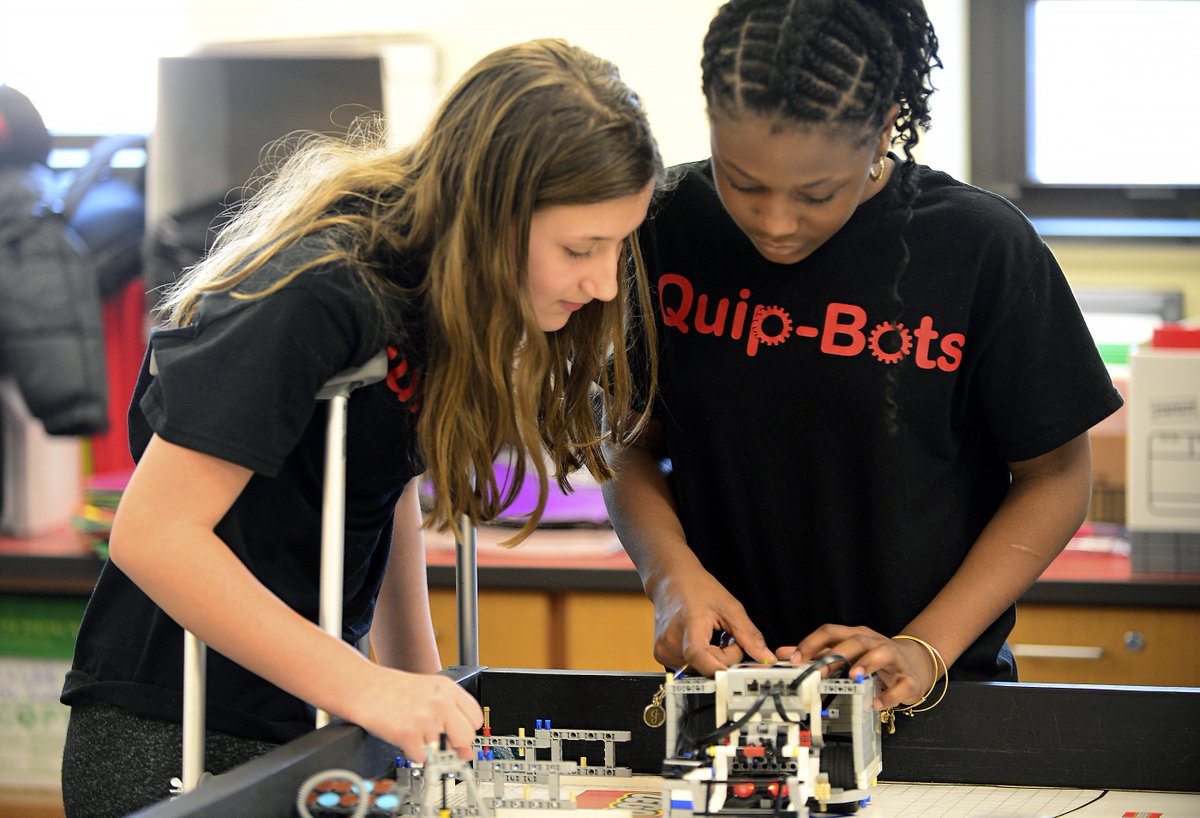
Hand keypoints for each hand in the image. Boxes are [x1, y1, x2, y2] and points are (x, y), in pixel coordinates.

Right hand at [344, 664, 483, 762]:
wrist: (363, 687)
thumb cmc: (393, 689)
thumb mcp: (429, 694)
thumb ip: (451, 716)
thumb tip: (467, 751)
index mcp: (448, 689)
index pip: (476, 718)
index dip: (466, 729)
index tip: (457, 733)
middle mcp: (440, 702)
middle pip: (466, 737)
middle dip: (454, 744)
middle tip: (438, 739)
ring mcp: (425, 718)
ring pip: (444, 750)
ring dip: (430, 749)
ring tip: (416, 734)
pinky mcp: (408, 733)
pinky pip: (423, 758)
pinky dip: (414, 755)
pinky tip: (406, 740)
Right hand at [650, 567, 775, 676]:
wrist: (671, 580)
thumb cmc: (699, 589)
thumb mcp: (730, 608)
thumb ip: (749, 636)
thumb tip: (767, 658)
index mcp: (687, 627)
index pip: (701, 658)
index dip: (723, 666)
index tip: (740, 661)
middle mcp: (670, 643)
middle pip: (706, 667)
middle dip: (724, 658)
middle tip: (727, 637)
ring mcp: (664, 651)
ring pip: (700, 670)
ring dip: (713, 658)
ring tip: (713, 636)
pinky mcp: (662, 655)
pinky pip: (690, 666)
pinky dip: (702, 658)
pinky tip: (703, 641)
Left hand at [785, 624, 938, 710]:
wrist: (915, 664)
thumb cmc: (874, 658)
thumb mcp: (845, 652)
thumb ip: (816, 654)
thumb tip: (783, 653)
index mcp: (855, 635)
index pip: (831, 631)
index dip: (812, 643)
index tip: (795, 659)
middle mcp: (874, 643)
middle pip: (856, 640)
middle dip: (838, 654)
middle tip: (821, 670)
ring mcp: (893, 659)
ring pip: (882, 654)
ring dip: (867, 664)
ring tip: (854, 676)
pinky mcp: (908, 679)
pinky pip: (901, 685)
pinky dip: (888, 696)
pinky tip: (875, 704)